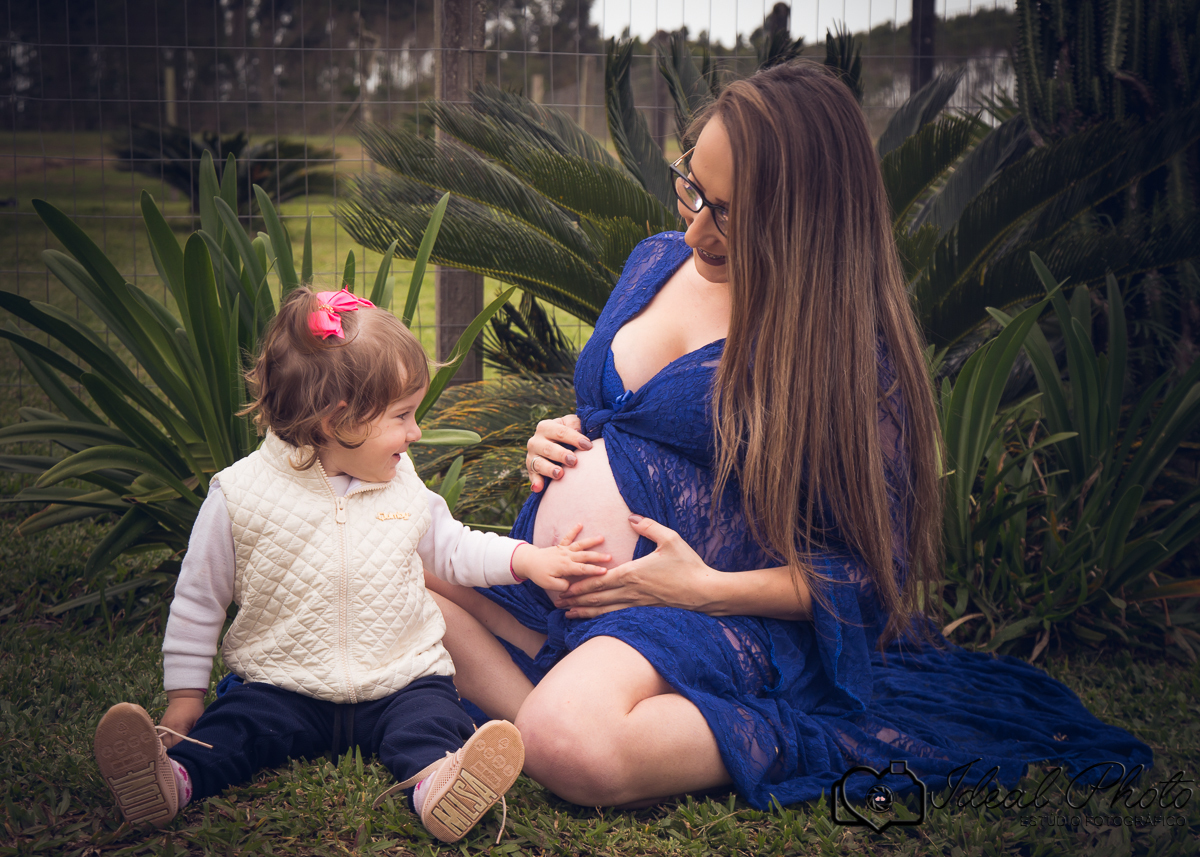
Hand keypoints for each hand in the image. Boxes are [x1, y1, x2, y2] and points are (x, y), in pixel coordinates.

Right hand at [159, 692, 204, 748]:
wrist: (184, 696)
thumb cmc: (194, 708)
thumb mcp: (198, 720)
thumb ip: (194, 733)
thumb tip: (194, 746)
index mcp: (178, 727)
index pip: (177, 745)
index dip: (182, 750)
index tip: (188, 752)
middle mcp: (167, 728)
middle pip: (168, 746)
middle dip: (175, 750)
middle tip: (184, 751)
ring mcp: (163, 727)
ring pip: (163, 744)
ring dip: (170, 746)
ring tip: (178, 748)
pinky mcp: (161, 726)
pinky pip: (161, 738)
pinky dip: (166, 742)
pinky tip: (172, 743)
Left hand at [513, 524, 610, 591]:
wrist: (528, 562)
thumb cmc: (539, 574)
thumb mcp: (549, 585)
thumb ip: (562, 585)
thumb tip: (571, 585)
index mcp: (565, 567)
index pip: (582, 569)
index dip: (594, 571)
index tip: (605, 571)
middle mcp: (566, 556)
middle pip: (585, 556)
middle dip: (598, 556)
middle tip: (610, 556)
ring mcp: (564, 550)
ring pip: (580, 545)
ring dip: (591, 541)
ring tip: (602, 537)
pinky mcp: (561, 546)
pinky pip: (568, 537)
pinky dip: (574, 530)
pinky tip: (581, 524)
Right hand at [526, 414, 592, 492]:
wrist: (557, 445)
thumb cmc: (568, 434)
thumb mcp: (571, 424)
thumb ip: (576, 424)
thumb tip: (581, 430)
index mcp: (545, 427)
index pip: (560, 432)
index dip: (575, 438)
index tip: (588, 446)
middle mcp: (535, 441)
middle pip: (549, 448)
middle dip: (561, 454)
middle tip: (573, 461)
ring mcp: (532, 456)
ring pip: (539, 463)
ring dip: (549, 469)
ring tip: (560, 474)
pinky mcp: (532, 471)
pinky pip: (533, 477)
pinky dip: (535, 482)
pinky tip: (538, 488)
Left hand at [556, 515, 716, 618]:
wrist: (705, 592)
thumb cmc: (689, 565)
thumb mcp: (670, 539)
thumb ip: (648, 527)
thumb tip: (631, 518)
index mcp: (634, 572)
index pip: (600, 580)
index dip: (580, 583)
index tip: (564, 586)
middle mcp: (632, 591)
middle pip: (597, 597)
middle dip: (576, 599)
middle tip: (557, 601)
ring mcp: (638, 603)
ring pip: (605, 609)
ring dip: (585, 611)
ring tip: (568, 614)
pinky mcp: (645, 611)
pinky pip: (618, 615)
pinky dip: (602, 618)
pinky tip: (593, 620)